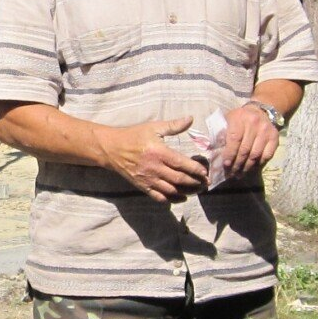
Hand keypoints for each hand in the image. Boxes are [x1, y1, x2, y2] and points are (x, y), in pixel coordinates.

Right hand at [95, 117, 209, 202]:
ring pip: (171, 190)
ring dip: (187, 192)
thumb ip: (173, 125)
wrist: (111, 149)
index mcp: (158, 152)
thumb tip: (191, 118)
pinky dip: (172, 200)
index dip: (195, 169)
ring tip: (197, 190)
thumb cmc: (133, 136)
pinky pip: (159, 197)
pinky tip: (182, 198)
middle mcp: (154, 168)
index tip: (205, 172)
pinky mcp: (142, 186)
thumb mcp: (153, 127)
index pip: (181, 163)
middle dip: (195, 182)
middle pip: (179, 179)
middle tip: (206, 183)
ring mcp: (148, 179)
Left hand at [220, 102, 279, 180]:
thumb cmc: (239, 118)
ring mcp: (266, 131)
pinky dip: (258, 164)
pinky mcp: (275, 137)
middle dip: (237, 164)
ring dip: (247, 167)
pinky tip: (251, 169)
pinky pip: (267, 155)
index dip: (230, 154)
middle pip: (245, 149)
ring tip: (240, 174)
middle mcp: (255, 123)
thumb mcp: (227, 119)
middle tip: (231, 174)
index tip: (226, 165)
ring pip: (256, 154)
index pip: (235, 139)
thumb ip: (220, 132)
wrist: (260, 111)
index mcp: (240, 118)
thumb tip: (212, 150)